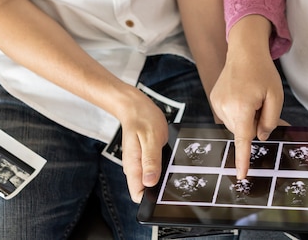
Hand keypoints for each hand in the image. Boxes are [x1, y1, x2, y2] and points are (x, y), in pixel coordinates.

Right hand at [117, 87, 169, 202]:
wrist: (137, 107)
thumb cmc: (143, 120)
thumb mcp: (151, 139)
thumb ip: (150, 161)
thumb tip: (150, 183)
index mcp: (133, 166)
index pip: (137, 194)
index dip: (150, 198)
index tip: (164, 194)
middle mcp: (134, 168)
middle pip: (145, 189)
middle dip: (159, 189)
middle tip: (174, 178)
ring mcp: (139, 163)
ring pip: (150, 180)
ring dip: (162, 177)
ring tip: (173, 167)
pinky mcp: (145, 158)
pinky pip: (153, 169)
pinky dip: (162, 168)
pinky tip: (170, 160)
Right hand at [210, 51, 283, 178]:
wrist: (244, 51)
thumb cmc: (263, 72)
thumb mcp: (276, 97)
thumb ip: (270, 121)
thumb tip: (260, 137)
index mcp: (241, 107)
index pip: (243, 139)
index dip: (243, 159)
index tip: (241, 175)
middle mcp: (224, 107)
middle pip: (243, 131)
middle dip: (254, 124)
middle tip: (263, 105)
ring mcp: (216, 103)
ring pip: (235, 125)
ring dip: (246, 118)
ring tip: (252, 97)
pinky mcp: (214, 100)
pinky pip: (228, 116)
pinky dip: (238, 112)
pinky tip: (243, 96)